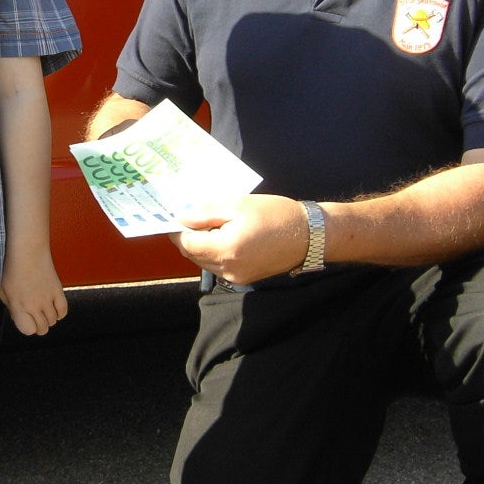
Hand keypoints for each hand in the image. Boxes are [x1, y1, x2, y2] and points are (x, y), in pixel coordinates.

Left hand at [0, 255, 68, 335]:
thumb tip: (17, 316)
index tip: (24, 319)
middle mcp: (34, 305)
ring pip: (53, 320)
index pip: (28, 330)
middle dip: (38, 326)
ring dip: (48, 318)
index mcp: (18, 306)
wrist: (27, 250)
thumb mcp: (2, 289)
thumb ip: (10, 305)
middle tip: (34, 317)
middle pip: (43, 329)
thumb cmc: (11, 267)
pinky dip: (60, 313)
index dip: (27, 327)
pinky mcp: (57, 290)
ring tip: (42, 310)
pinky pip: (63, 311)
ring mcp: (47, 299)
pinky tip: (54, 308)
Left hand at [173, 194, 309, 285]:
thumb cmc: (276, 215)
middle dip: (187, 237)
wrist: (310, 235)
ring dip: (200, 245)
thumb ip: (205, 214)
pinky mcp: (244, 278)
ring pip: (205, 262)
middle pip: (193, 255)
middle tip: (189, 217)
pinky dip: (214, 252)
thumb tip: (182, 219)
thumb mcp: (237, 206)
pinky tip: (223, 235)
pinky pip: (219, 266)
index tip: (173, 217)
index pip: (186, 244)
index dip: (176, 230)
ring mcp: (236, 276)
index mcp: (225, 249)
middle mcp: (228, 269)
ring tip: (208, 224)